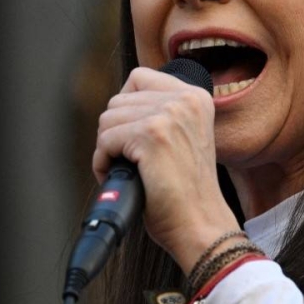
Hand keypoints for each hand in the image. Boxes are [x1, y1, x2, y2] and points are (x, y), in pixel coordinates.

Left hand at [93, 66, 239, 272]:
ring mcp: (168, 115)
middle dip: (115, 133)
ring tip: (126, 169)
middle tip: (129, 160)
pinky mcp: (151, 135)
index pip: (138, 78)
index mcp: (195, 97)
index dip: (126, 108)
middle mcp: (184, 100)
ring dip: (108, 149)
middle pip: (117, 100)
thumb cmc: (185, 191)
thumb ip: (160, 113)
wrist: (200, 225)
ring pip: (107, 119)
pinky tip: (120, 177)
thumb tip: (118, 107)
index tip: (132, 135)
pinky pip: (105, 140)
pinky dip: (103, 163)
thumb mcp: (183, 137)